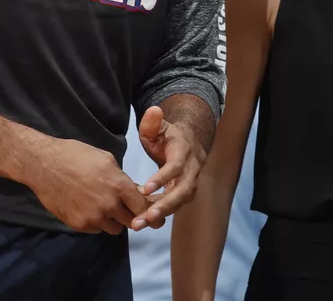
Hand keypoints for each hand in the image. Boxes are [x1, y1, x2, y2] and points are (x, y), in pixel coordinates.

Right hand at [27, 136, 150, 234]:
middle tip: (129, 211)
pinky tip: (89, 207)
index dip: (150, 211)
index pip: (142, 206)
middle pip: (131, 222)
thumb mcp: (106, 159)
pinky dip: (97, 222)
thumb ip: (121, 178)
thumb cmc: (77, 155)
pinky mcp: (79, 225)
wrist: (45, 165)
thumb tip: (133, 191)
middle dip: (133, 217)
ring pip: (114, 228)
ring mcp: (93, 217)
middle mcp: (109, 204)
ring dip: (114, 220)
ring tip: (105, 206)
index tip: (156, 217)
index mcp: (118, 185)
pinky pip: (96, 229)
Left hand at [132, 105, 206, 231]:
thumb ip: (152, 121)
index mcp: (184, 150)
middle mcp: (192, 168)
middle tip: (145, 217)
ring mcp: (191, 181)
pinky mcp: (187, 192)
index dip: (162, 177)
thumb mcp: (158, 126)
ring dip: (162, 213)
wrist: (188, 142)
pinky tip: (144, 220)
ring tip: (140, 224)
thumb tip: (153, 110)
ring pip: (181, 201)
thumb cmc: (168, 135)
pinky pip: (177, 205)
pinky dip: (162, 213)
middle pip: (183, 190)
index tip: (145, 189)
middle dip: (165, 204)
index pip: (176, 166)